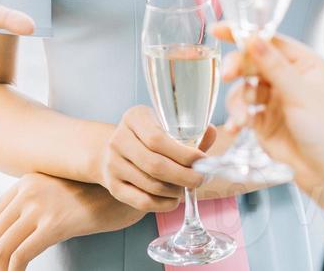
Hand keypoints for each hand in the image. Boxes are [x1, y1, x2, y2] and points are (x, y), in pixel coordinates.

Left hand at [0, 173, 142, 270]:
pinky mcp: (54, 223)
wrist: (125, 191)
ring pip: (1, 247)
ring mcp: (40, 206)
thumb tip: (13, 235)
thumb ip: (35, 207)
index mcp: (25, 182)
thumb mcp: (58, 195)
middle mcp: (27, 190)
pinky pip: (20, 255)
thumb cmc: (96, 197)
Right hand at [97, 105, 213, 211]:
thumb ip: (188, 133)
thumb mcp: (164, 126)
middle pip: (155, 165)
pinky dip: (164, 204)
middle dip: (184, 176)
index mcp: (134, 118)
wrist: (116, 151)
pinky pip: (143, 202)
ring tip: (186, 187)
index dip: (183, 154)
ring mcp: (112, 164)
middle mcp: (118, 140)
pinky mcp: (113, 186)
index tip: (202, 161)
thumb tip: (211, 132)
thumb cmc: (149, 138)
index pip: (157, 139)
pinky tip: (174, 199)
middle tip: (201, 179)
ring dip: (176, 191)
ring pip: (151, 185)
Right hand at [218, 28, 323, 206]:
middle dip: (237, 68)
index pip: (271, 41)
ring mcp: (276, 101)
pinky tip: (236, 128)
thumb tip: (253, 38)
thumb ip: (274, 67)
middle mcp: (289, 79)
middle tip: (227, 75)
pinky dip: (237, 118)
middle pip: (253, 62)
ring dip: (238, 101)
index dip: (244, 34)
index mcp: (305, 65)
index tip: (219, 30)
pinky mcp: (265, 123)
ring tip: (240, 118)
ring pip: (244, 88)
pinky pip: (243, 112)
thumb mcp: (301, 95)